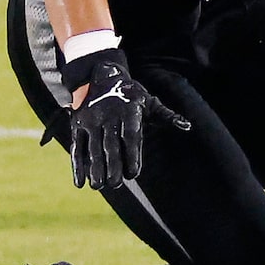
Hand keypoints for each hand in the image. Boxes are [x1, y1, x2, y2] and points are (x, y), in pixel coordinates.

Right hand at [66, 47, 189, 191]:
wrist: (100, 78)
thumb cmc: (132, 96)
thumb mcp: (150, 102)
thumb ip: (168, 116)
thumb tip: (188, 126)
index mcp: (129, 110)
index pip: (131, 135)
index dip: (132, 155)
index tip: (134, 174)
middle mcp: (108, 115)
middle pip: (110, 144)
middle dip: (112, 165)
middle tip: (116, 184)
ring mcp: (90, 120)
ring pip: (92, 147)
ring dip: (95, 168)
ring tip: (99, 186)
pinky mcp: (77, 126)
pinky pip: (77, 147)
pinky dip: (77, 165)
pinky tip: (80, 182)